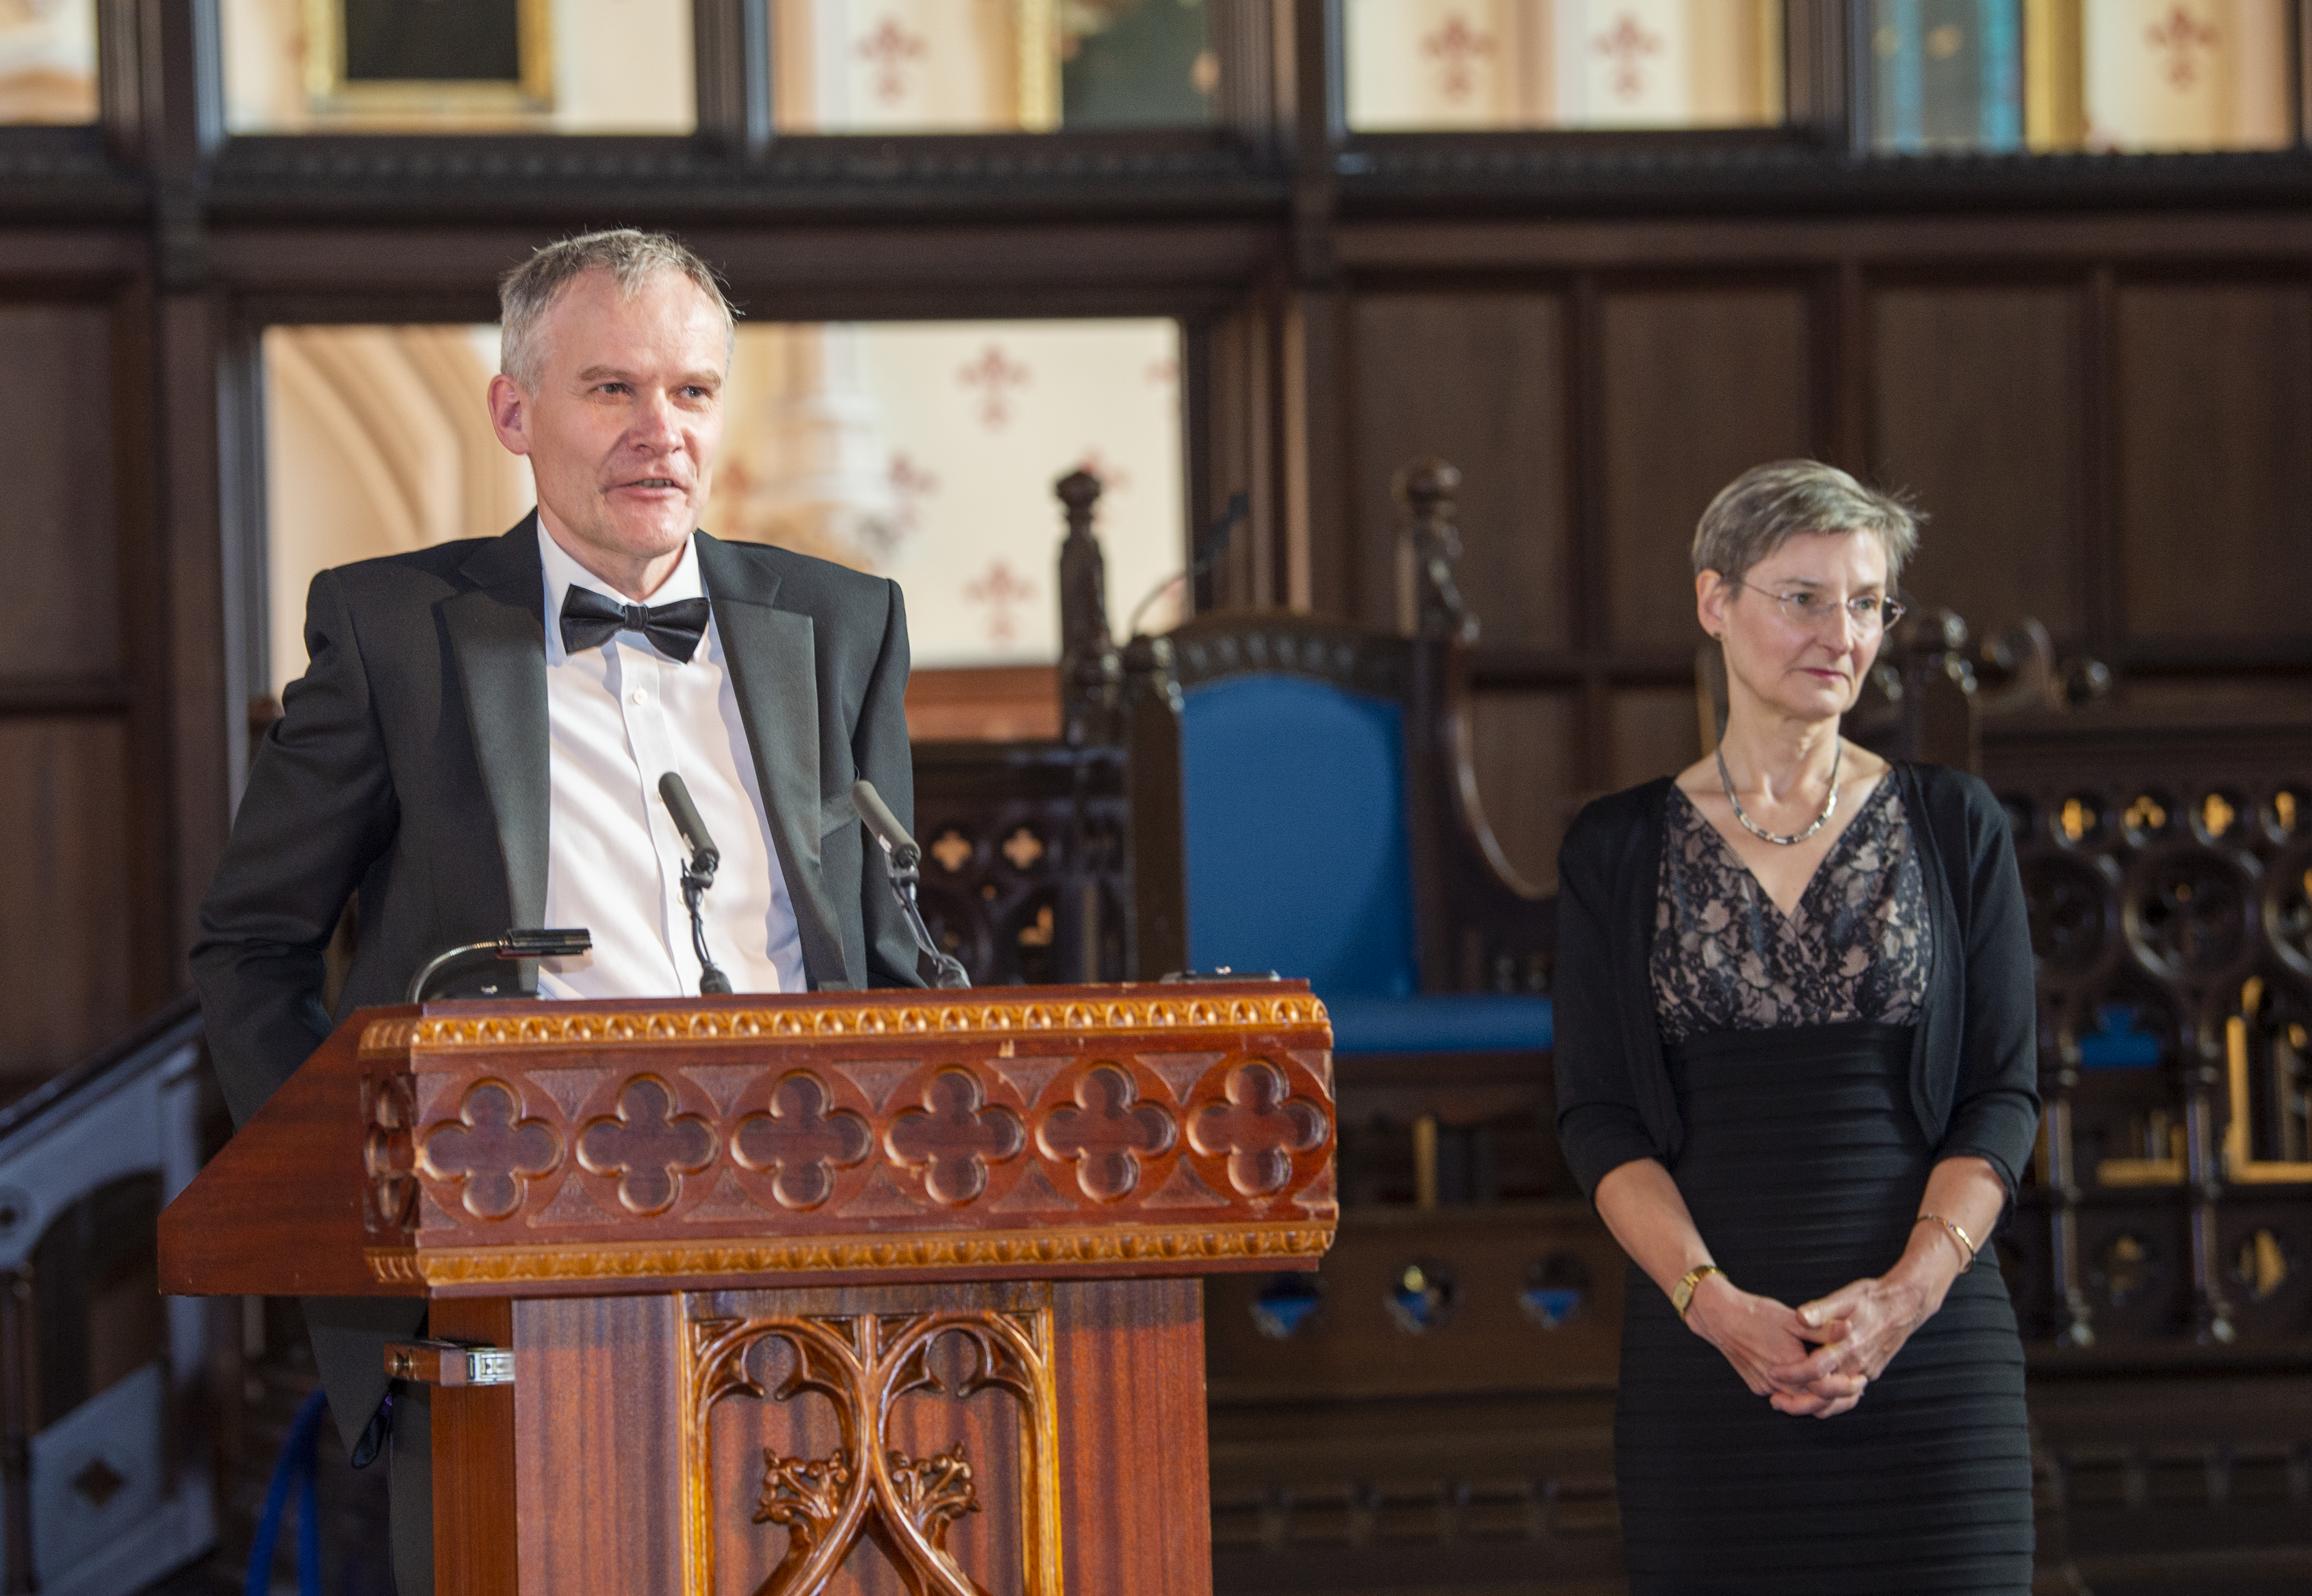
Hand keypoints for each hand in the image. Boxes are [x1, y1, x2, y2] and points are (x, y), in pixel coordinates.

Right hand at [1683, 1275, 1867, 1417]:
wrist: (1719, 1317)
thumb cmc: (1755, 1314)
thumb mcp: (1792, 1319)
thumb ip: (1822, 1329)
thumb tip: (1849, 1329)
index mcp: (1789, 1365)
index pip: (1825, 1389)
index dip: (1845, 1387)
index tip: (1859, 1381)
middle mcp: (1776, 1382)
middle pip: (1813, 1401)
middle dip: (1835, 1394)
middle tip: (1853, 1385)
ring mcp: (1765, 1387)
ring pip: (1798, 1400)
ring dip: (1816, 1394)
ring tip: (1834, 1381)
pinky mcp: (1756, 1386)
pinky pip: (1782, 1394)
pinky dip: (1796, 1390)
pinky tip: (1805, 1377)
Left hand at [1770, 1275, 1935, 1417]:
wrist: (1906, 1306)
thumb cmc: (1873, 1298)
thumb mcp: (1845, 1297)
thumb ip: (1821, 1310)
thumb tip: (1800, 1316)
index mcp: (1848, 1345)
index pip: (1816, 1370)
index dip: (1793, 1374)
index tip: (1774, 1373)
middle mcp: (1857, 1364)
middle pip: (1826, 1396)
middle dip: (1798, 1402)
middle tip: (1775, 1401)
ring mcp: (1866, 1372)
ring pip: (1838, 1402)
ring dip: (1813, 1407)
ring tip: (1788, 1404)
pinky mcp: (1870, 1373)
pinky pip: (1848, 1397)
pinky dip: (1830, 1402)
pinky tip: (1813, 1398)